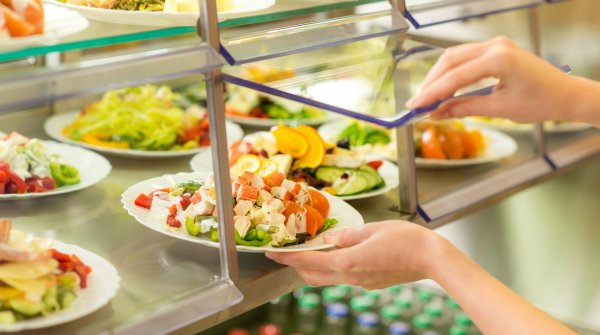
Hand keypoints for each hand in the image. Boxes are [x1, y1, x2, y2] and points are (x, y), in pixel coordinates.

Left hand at [265, 220, 447, 289]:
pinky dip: (334, 267)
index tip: (272, 254)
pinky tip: (339, 253)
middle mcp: (351, 277)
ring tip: (312, 250)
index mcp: (348, 262)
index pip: (308, 263)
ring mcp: (361, 283)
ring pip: (328, 278)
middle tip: (289, 251)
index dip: (287, 259)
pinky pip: (345, 276)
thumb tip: (328, 238)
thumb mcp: (373, 229)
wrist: (433, 260)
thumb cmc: (407, 240)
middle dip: (297, 266)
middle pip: (313, 276)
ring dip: (315, 267)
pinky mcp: (371, 283)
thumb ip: (346, 235)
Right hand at [406, 36, 579, 122]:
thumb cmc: (541, 102)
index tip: (414, 106)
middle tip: (417, 103)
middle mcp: (496, 46)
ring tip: (427, 99)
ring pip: (455, 57)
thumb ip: (465, 108)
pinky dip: (451, 73)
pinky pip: (465, 58)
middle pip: (450, 61)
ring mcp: (495, 45)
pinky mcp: (496, 49)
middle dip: (431, 83)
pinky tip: (444, 90)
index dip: (432, 93)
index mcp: (500, 59)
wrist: (566, 94)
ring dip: (439, 77)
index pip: (455, 76)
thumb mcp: (501, 109)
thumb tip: (437, 114)